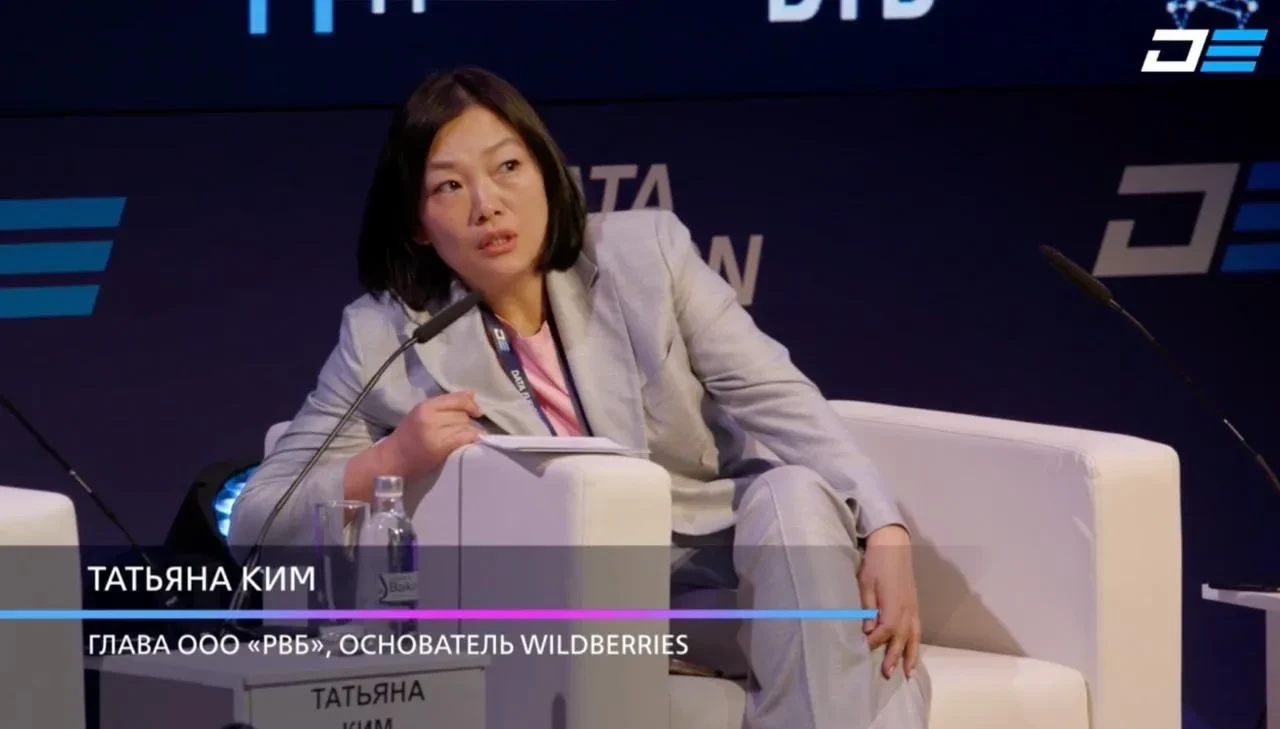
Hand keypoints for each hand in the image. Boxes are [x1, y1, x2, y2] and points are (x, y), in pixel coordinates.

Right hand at [384, 391, 484, 477]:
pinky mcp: (439, 448)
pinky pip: (463, 438)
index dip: (470, 404)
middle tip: (464, 429)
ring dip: (470, 431)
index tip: (477, 411)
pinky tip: (472, 442)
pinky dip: (471, 439)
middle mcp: (430, 417)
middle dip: (468, 421)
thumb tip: (472, 394)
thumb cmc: (407, 437)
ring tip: (466, 437)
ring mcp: (435, 433)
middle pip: (462, 414)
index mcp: (425, 406)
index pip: (456, 399)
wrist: (391, 459)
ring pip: (464, 426)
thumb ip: (445, 405)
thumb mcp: (421, 414)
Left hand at [856, 524, 921, 679]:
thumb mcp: (865, 583)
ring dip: (911, 656)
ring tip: (908, 674)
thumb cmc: (876, 563)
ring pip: (914, 637)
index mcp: (894, 603)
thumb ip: (867, 607)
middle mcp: (907, 609)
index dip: (875, 641)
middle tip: (887, 673)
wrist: (893, 546)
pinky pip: (918, 629)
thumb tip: (868, 629)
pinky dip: (916, 643)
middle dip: (894, 656)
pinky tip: (913, 653)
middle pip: (902, 638)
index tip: (863, 648)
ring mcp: (913, 607)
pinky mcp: (914, 605)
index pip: (886, 630)